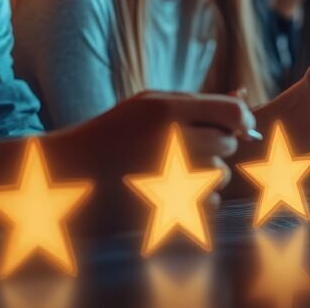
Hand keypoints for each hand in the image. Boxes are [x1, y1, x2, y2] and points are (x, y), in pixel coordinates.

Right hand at [61, 91, 254, 229]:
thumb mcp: (145, 107)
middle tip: (183, 148)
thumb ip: (193, 103)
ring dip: (206, 175)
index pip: (233, 112)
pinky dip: (197, 201)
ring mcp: (172, 177)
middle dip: (215, 147)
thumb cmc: (110, 135)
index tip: (235, 126)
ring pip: (221, 175)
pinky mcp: (169, 208)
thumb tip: (243, 100)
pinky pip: (210, 204)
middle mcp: (172, 140)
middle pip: (228, 144)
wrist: (66, 176)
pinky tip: (169, 192)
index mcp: (166, 109)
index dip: (240, 120)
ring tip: (170, 170)